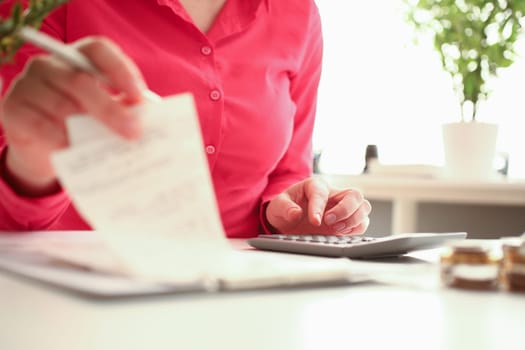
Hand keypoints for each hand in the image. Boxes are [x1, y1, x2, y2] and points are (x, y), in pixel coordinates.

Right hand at [1, 37, 145, 194]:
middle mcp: (49, 65)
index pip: (98, 50)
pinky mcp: (13, 109)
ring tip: (109, 148)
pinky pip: (41, 125)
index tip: (139, 96)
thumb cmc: (84, 123)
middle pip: (82, 81)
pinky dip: (63, 140)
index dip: (120, 70)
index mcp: (77, 57)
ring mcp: (27, 85)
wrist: (46, 149)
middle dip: (111, 109)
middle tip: (133, 133)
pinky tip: (78, 151)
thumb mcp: (105, 112)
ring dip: (88, 129)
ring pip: (62, 107)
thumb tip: (149, 119)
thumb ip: (124, 108)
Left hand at [265, 177, 370, 234]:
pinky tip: (341, 233)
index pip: (322, 192)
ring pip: (363, 207)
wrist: (287, 222)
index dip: (319, 206)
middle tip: (329, 222)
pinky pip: (362, 223)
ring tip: (337, 229)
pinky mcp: (346, 222)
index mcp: (315, 186)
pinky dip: (356, 228)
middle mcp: (333, 194)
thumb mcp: (277, 206)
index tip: (314, 221)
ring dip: (354, 219)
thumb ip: (285, 208)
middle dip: (345, 210)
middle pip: (354, 195)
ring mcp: (342, 208)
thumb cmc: (284, 209)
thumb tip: (296, 213)